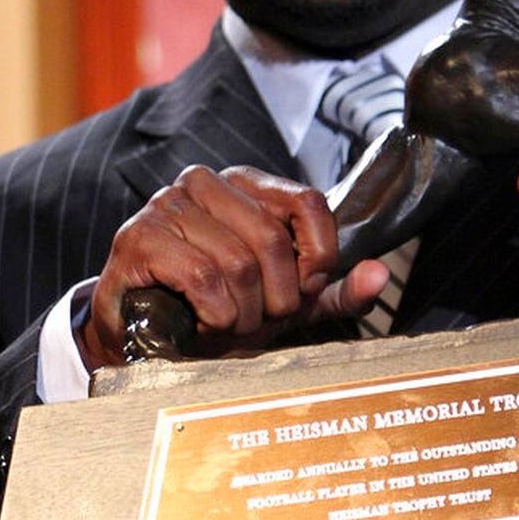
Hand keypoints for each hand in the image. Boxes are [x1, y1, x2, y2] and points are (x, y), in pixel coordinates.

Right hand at [80, 165, 387, 367]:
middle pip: (273, 238)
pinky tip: (203, 322)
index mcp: (247, 184)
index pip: (308, 201)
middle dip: (276, 296)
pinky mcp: (139, 236)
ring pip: (238, 262)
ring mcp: (168, 204)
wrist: (148, 338)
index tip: (304, 288)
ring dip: (242, 313)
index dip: (317, 256)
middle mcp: (206, 182)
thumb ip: (335, 291)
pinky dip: (213, 314)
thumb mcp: (287, 303)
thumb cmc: (219, 310)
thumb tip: (379, 274)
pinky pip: (201, 277)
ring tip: (227, 323)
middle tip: (258, 318)